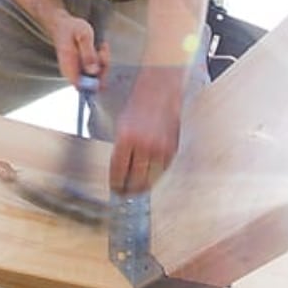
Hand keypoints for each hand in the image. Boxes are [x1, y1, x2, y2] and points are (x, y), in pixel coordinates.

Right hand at [49, 14, 108, 88]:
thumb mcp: (83, 36)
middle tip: (102, 50)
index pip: (83, 87)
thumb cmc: (71, 28)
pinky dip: (101, 60)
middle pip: (92, 83)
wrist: (62, 24)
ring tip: (101, 46)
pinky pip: (95, 70)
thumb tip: (94, 72)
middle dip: (103, 67)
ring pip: (96, 76)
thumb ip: (89, 54)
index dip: (96, 81)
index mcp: (69, 67)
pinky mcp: (81, 68)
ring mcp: (76, 71)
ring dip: (103, 62)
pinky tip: (100, 48)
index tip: (102, 64)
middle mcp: (71, 73)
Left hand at [109, 72, 182, 195]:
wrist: (160, 92)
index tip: (115, 191)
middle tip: (125, 196)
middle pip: (136, 180)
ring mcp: (160, 147)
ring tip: (138, 191)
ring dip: (143, 187)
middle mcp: (143, 144)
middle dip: (129, 191)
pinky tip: (151, 178)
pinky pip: (163, 170)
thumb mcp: (121, 126)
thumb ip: (121, 149)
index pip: (118, 172)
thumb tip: (119, 173)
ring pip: (151, 178)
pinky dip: (157, 176)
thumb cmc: (138, 107)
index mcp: (126, 138)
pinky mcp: (172, 148)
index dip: (116, 185)